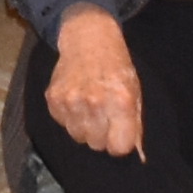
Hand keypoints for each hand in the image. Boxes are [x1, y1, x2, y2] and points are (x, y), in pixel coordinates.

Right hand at [43, 8, 146, 158]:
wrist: (88, 37)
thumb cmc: (116, 65)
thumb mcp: (134, 91)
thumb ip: (136, 124)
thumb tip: (139, 156)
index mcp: (120, 101)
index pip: (119, 147)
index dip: (120, 142)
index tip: (119, 133)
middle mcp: (95, 102)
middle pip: (97, 145)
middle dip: (102, 135)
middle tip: (104, 115)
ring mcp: (71, 100)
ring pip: (78, 137)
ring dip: (85, 127)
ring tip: (90, 105)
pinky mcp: (54, 98)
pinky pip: (63, 124)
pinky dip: (70, 117)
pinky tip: (77, 99)